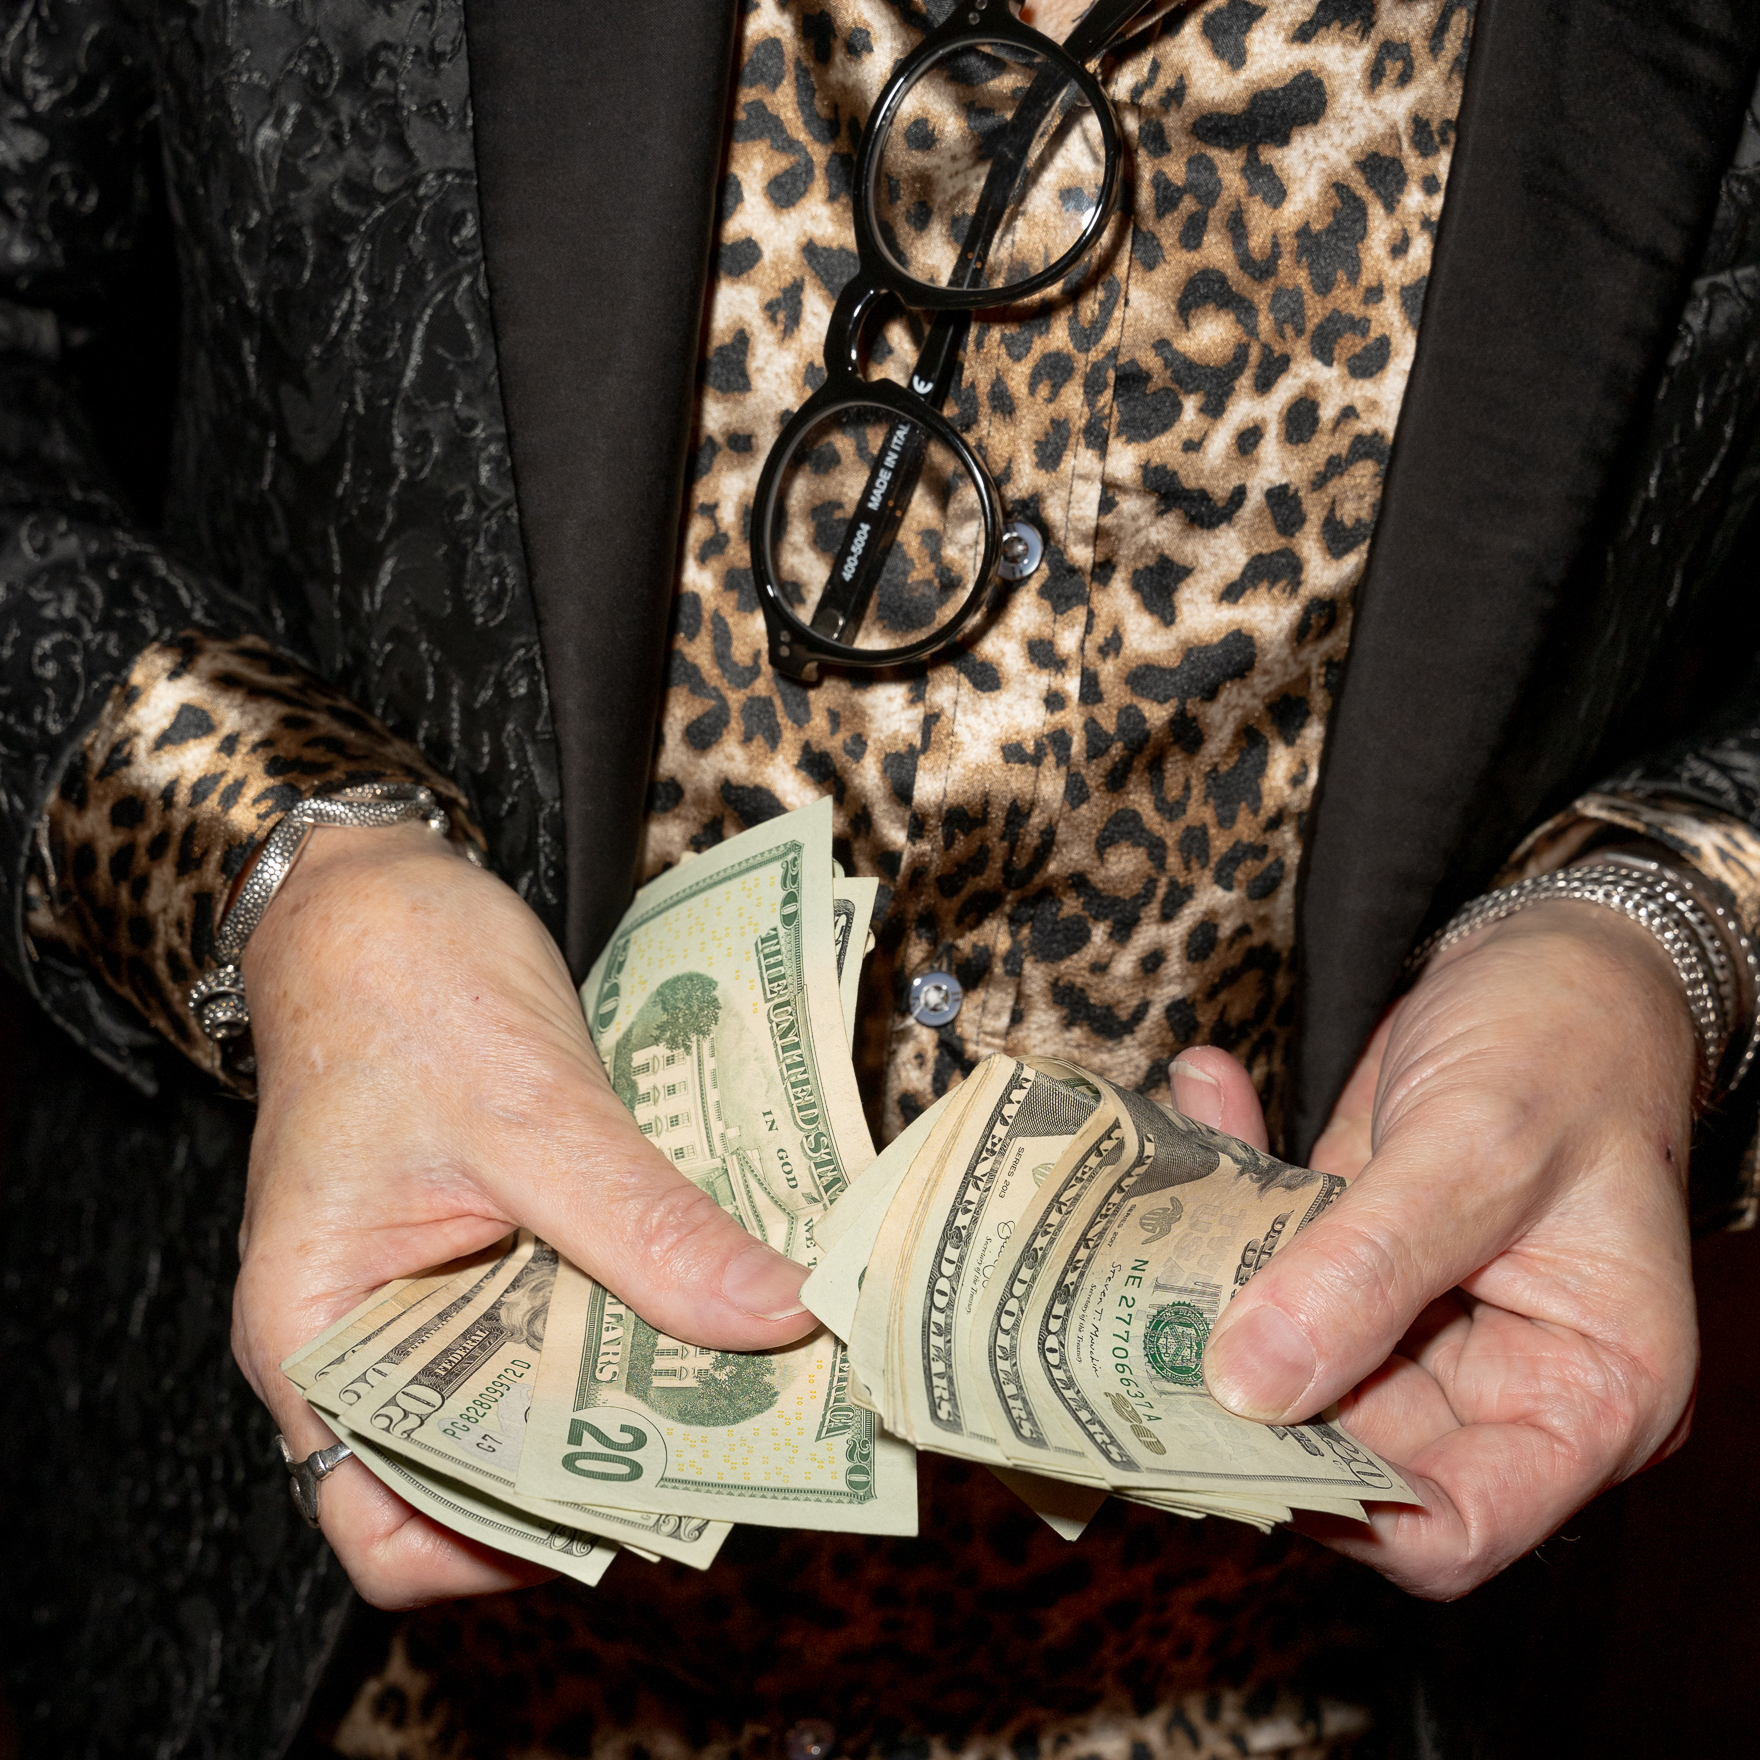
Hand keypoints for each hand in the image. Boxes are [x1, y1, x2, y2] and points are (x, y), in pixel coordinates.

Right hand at [231, 824, 815, 1607]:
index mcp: (315, 1332)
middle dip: (602, 1461)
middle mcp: (366, 1332)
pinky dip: (635, 1307)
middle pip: (482, 1465)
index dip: (509, 1547)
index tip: (642, 1499)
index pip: (389, 1527)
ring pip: (539, 1386)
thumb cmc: (397, 987)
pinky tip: (714, 1288)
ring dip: (635, 1381)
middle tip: (730, 1431)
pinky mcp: (490, 1237)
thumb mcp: (532, 1114)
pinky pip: (564, 1307)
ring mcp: (432, 1287)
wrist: (378, 889)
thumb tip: (776, 1317)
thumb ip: (648, 1229)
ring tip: (744, 1367)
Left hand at [1169, 899, 1700, 1597]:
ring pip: (1289, 1355)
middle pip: (1348, 1447)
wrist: (1564, 948)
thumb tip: (1247, 1386)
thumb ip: (1368, 1269)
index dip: (1338, 1507)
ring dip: (1211, 1282)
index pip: (1455, 1526)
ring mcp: (1421, 1321)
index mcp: (1585, 1393)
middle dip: (1239, 1391)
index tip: (1214, 1438)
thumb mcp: (1480, 1148)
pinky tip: (1201, 1099)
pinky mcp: (1359, 1260)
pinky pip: (1274, 1263)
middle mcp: (1501, 1379)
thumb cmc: (1573, 1042)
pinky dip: (1228, 1196)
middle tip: (1124, 1326)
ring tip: (1135, 1210)